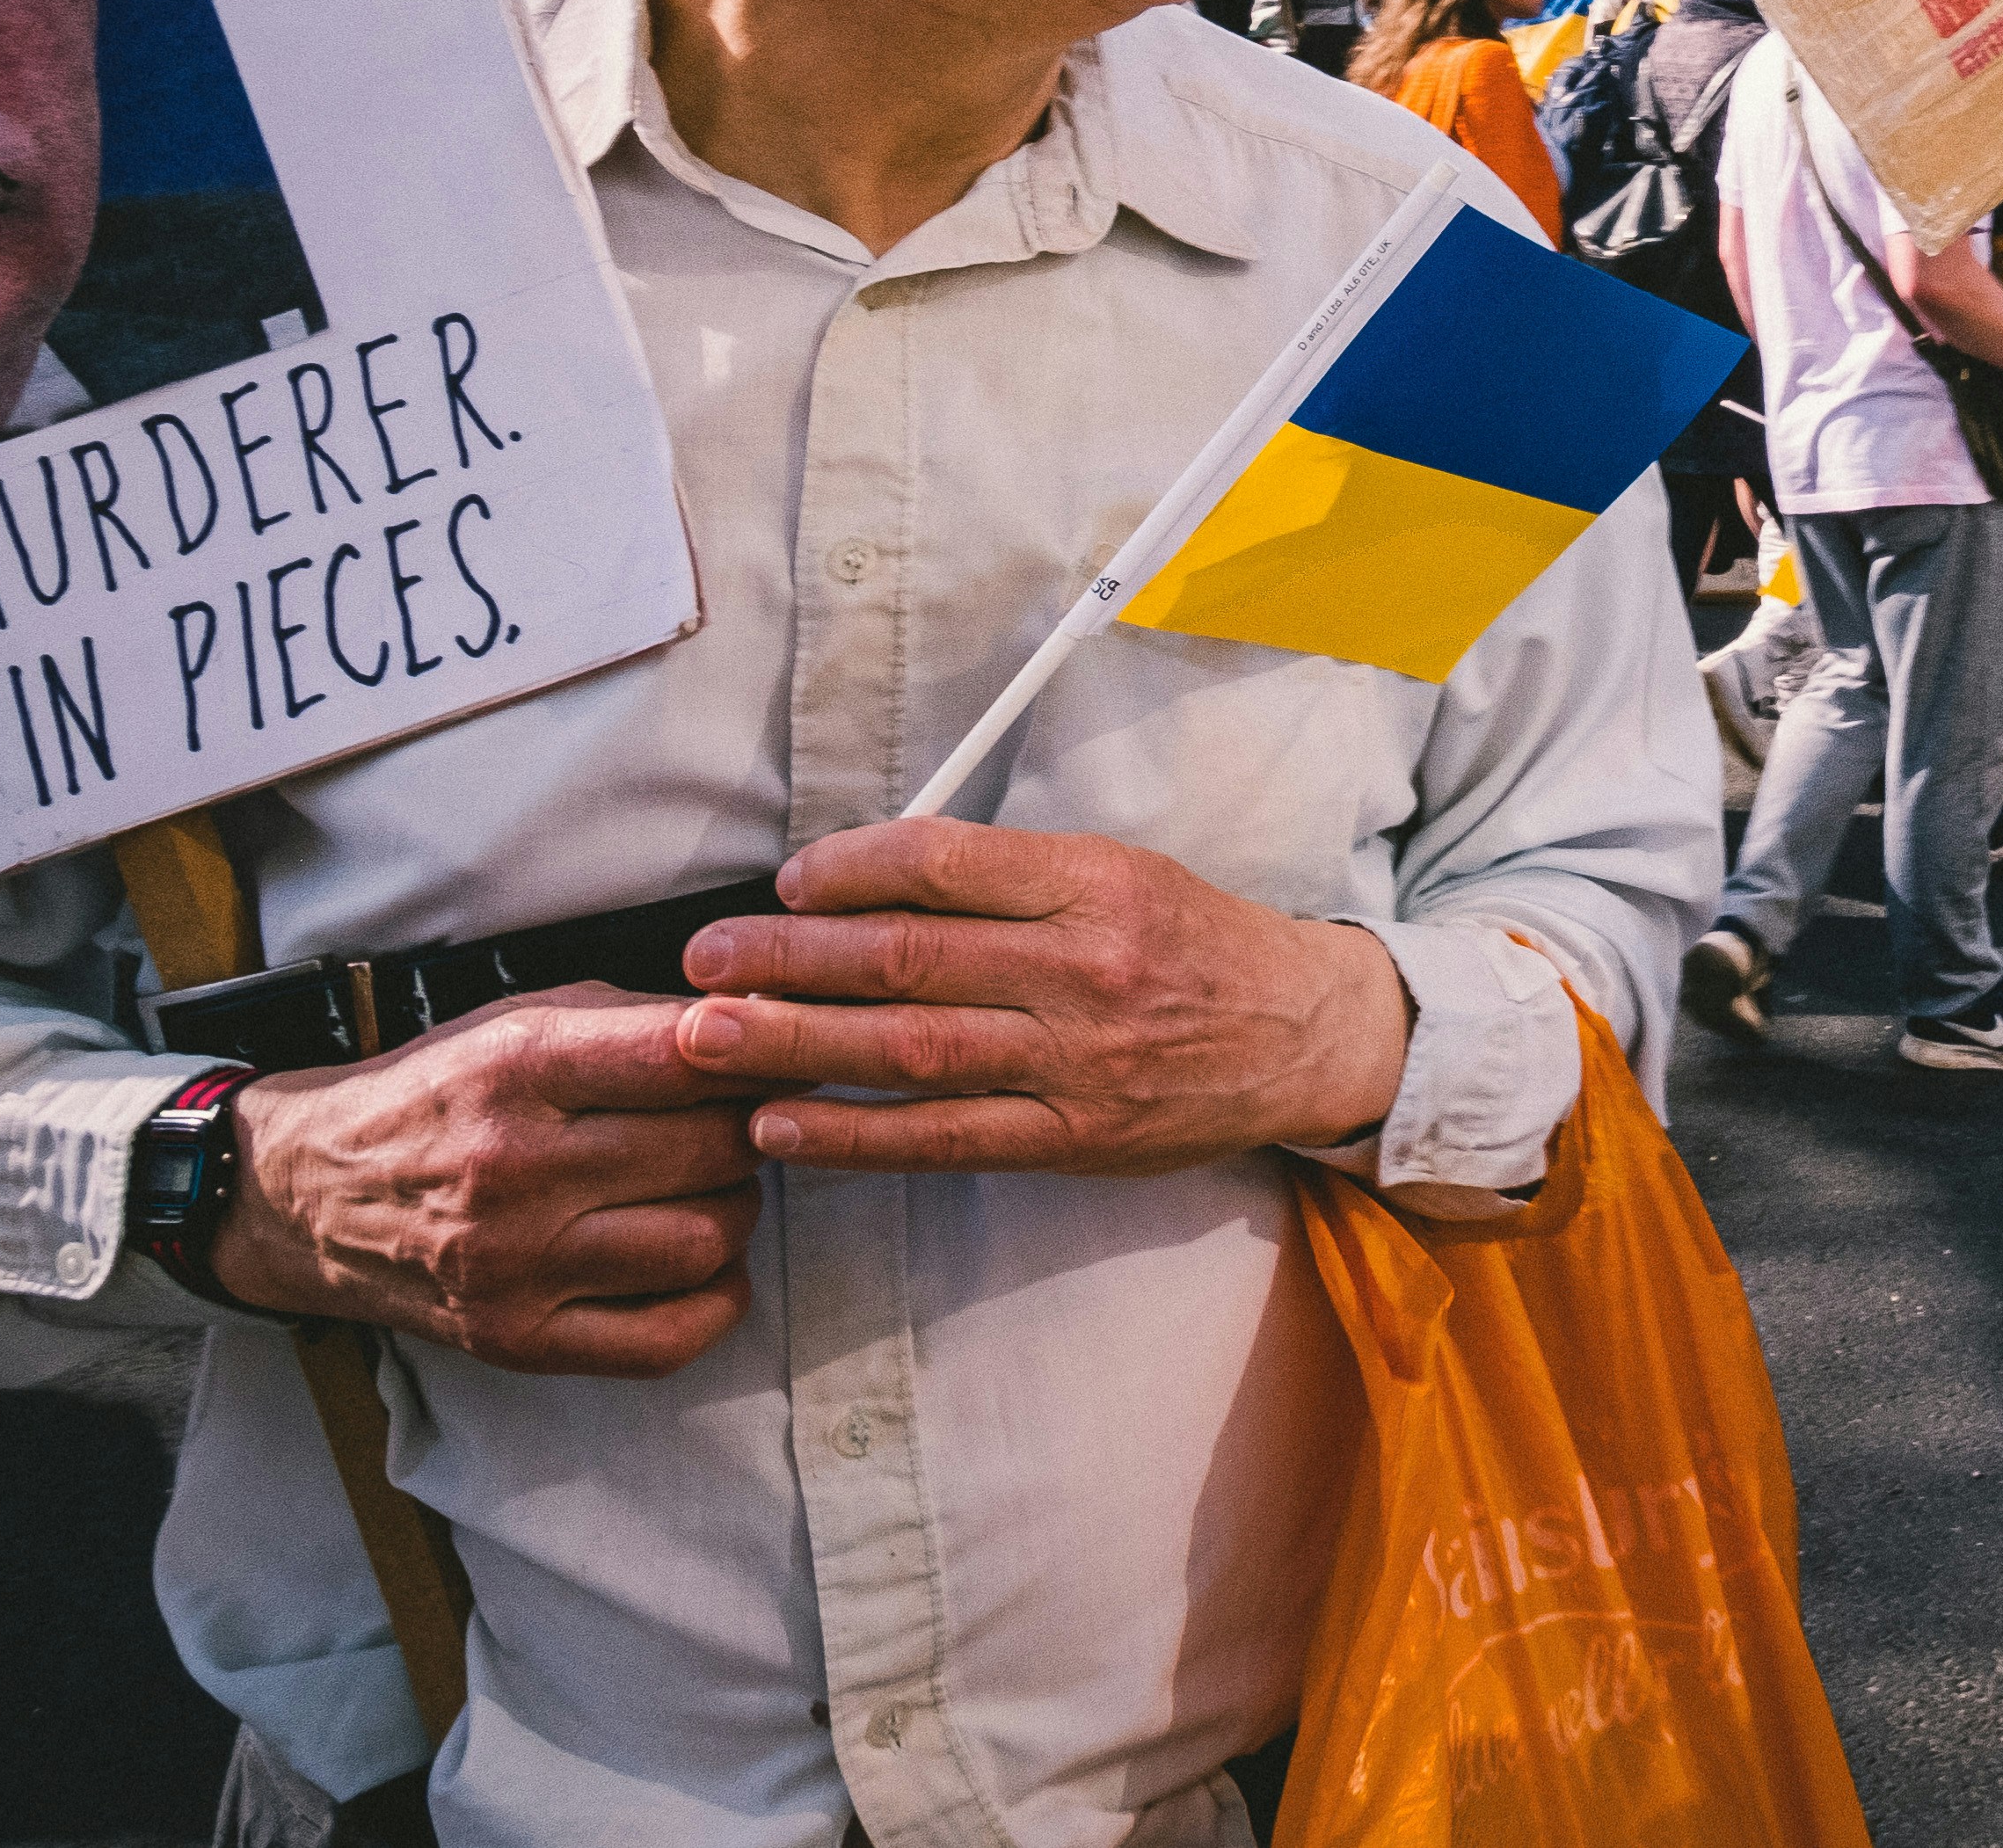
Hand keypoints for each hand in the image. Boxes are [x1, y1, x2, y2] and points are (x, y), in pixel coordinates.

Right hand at [215, 983, 790, 1375]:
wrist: (311, 1194)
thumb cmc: (442, 1094)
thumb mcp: (524, 1020)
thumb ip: (643, 1022)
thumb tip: (764, 1026)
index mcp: (517, 1071)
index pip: (686, 1057)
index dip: (756, 1052)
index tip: (777, 1051)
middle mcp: (514, 1171)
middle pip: (712, 1151)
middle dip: (751, 1130)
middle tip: (742, 1122)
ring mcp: (514, 1266)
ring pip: (703, 1241)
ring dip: (735, 1212)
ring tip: (711, 1188)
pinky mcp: (515, 1340)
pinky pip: (665, 1339)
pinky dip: (712, 1300)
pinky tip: (701, 1263)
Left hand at [674, 824, 1412, 1172]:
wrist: (1302, 1035)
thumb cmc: (1196, 943)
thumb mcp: (1120, 874)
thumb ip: (1007, 879)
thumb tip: (865, 885)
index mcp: (1095, 882)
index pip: (944, 863)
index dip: (847, 870)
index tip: (784, 884)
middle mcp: (1083, 968)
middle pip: (908, 959)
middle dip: (787, 960)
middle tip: (700, 962)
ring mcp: (1075, 1062)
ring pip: (910, 1050)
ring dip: (795, 1045)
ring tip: (707, 1040)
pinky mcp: (1070, 1140)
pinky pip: (942, 1139)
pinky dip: (853, 1134)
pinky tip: (781, 1125)